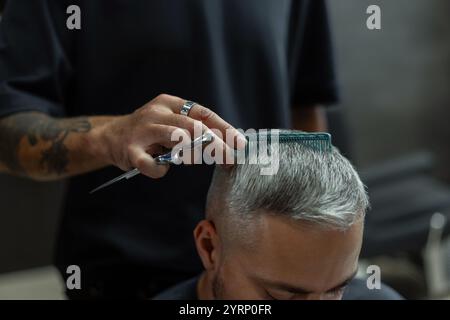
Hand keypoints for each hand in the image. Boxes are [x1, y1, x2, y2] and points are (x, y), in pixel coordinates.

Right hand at [93, 94, 244, 177]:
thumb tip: (225, 144)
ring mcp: (143, 130)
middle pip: (194, 126)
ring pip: (176, 137)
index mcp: (170, 103)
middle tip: (230, 158)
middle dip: (216, 144)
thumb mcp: (170, 123)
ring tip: (193, 160)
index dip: (224, 128)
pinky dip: (160, 170)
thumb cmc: (148, 132)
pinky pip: (151, 163)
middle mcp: (157, 112)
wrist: (108, 137)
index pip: (204, 114)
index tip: (240, 143)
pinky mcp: (130, 149)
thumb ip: (192, 129)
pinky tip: (160, 169)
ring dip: (191, 153)